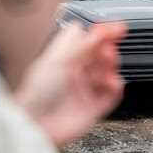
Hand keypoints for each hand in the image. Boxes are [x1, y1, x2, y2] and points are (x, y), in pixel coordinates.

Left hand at [13, 21, 126, 145]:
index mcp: (66, 58)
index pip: (89, 40)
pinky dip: (116, 87)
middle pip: (100, 54)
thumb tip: (99, 29)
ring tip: (108, 63)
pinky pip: (112, 95)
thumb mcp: (58, 60)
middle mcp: (77, 72)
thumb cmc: (37, 94)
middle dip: (108, 48)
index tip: (116, 27)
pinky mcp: (93, 108)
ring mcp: (85, 89)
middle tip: (109, 47)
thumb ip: (81, 44)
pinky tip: (112, 82)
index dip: (103, 33)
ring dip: (111, 65)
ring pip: (108, 72)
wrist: (36, 124)